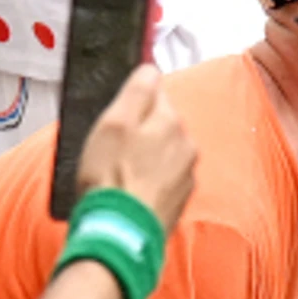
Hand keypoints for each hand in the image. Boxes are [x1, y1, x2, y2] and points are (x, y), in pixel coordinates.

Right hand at [74, 66, 198, 221]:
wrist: (121, 229)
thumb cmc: (112, 176)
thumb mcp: (114, 122)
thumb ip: (137, 92)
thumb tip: (151, 69)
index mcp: (171, 123)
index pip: (157, 93)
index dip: (133, 98)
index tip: (117, 110)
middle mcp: (186, 146)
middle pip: (161, 124)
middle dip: (139, 128)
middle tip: (111, 144)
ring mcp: (186, 174)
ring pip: (163, 151)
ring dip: (144, 155)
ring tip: (117, 169)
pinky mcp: (179, 198)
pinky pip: (162, 177)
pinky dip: (147, 178)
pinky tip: (128, 186)